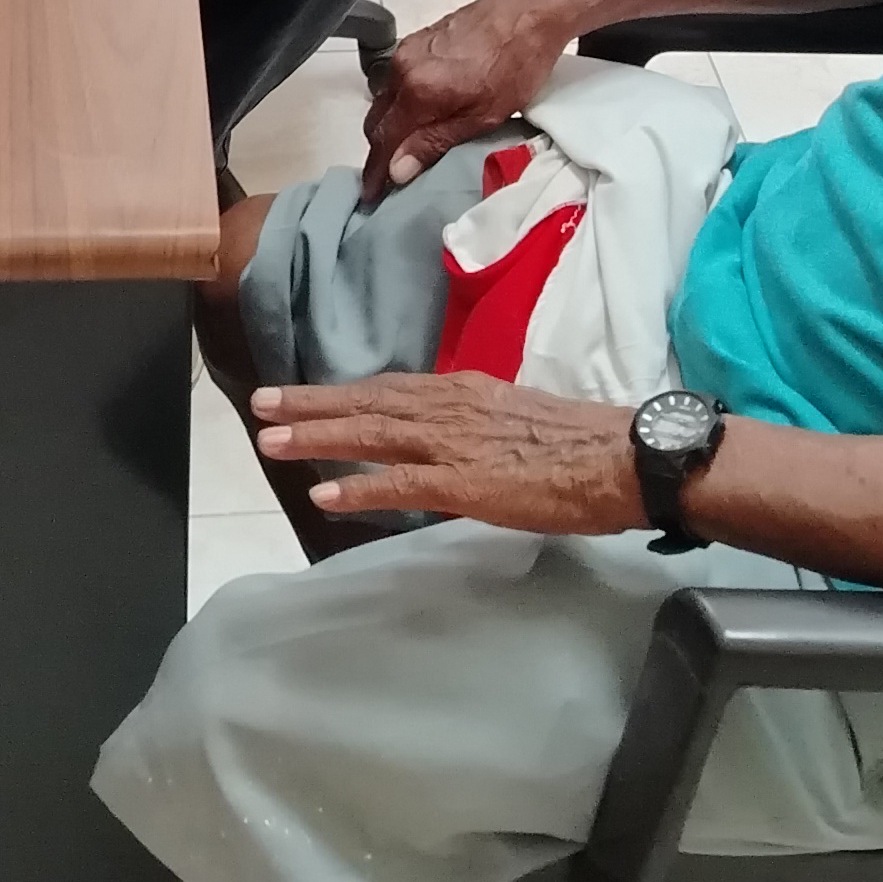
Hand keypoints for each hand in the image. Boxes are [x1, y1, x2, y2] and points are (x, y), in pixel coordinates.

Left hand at [254, 374, 646, 534]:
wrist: (621, 457)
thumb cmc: (581, 443)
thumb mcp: (517, 416)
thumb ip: (475, 423)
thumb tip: (449, 437)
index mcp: (464, 390)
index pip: (389, 387)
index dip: (340, 392)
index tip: (299, 394)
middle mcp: (450, 407)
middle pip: (368, 402)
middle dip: (310, 405)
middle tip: (261, 407)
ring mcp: (454, 443)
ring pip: (372, 434)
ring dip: (318, 437)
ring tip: (271, 442)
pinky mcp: (465, 482)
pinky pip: (400, 483)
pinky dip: (359, 487)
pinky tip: (323, 494)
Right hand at [362, 0, 573, 203]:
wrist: (531, 11)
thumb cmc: (516, 65)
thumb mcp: (482, 116)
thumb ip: (434, 143)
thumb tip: (397, 170)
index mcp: (416, 90)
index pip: (383, 140)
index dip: (376, 171)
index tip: (373, 195)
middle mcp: (402, 68)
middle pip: (378, 119)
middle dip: (381, 150)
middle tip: (392, 176)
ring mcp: (409, 49)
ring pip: (386, 98)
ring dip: (391, 124)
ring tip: (407, 148)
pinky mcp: (419, 39)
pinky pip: (398, 79)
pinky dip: (402, 102)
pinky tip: (421, 113)